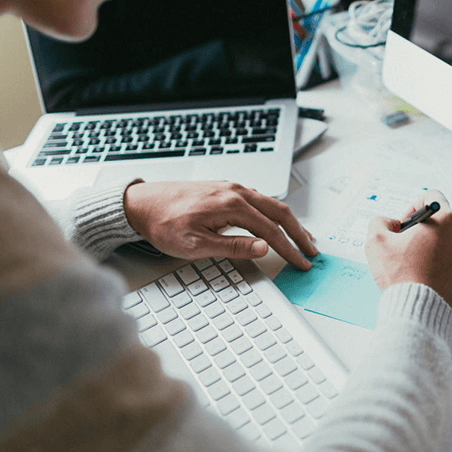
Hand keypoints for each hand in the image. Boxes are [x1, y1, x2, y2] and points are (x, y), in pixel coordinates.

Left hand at [124, 180, 317, 269]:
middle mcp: (235, 191)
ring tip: (301, 237)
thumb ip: (233, 246)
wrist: (140, 204)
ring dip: (289, 222)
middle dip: (299, 233)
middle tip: (311, 251)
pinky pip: (259, 200)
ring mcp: (231, 187)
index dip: (289, 249)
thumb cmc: (163, 224)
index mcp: (232, 205)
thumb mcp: (196, 244)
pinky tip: (274, 221)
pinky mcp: (224, 189)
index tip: (301, 263)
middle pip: (279, 212)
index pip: (271, 230)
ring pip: (271, 204)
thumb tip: (264, 247)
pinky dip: (274, 213)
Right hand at [364, 191, 451, 310]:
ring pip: (445, 241)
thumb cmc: (403, 277)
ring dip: (429, 247)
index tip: (405, 223)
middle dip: (420, 230)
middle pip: (439, 221)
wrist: (418, 310)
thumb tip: (388, 224)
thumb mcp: (376, 240)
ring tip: (411, 262)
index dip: (413, 206)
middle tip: (404, 245)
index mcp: (446, 220)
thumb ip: (380, 222)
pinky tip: (420, 273)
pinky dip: (436, 263)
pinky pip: (449, 260)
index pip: (432, 196)